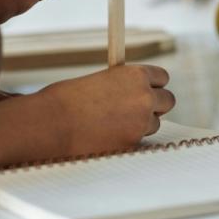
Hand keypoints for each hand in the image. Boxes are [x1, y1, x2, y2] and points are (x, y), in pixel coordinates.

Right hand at [37, 64, 175, 157]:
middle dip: (156, 104)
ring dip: (140, 124)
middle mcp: (144, 97)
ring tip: (112, 124)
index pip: (162, 77)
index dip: (153, 84)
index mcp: (135, 75)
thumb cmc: (65, 99)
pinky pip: (138, 141)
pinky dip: (127, 140)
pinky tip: (107, 136)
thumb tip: (134, 91)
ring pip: (154, 124)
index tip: (149, 88)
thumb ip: (122, 84)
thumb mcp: (100, 80)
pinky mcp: (132, 144)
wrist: (49, 123)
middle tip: (139, 108)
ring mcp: (140, 123)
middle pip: (168, 101)